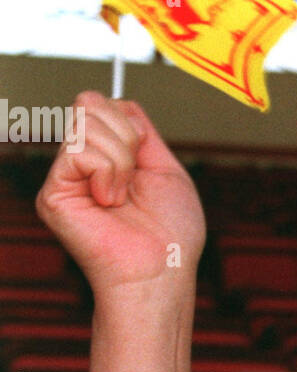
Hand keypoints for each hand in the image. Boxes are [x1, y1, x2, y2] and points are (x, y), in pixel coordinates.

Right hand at [35, 91, 205, 300]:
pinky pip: (79, 150)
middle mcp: (78, 164)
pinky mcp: (53, 194)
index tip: (143, 154)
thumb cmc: (170, 233)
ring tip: (122, 196)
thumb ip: (141, 131)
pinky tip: (109, 202)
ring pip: (85, 122)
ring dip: (121, 159)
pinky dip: (107, 172)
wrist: (162, 270)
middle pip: (89, 103)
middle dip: (126, 136)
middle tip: (132, 179)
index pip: (102, 103)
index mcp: (103, 157)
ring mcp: (63, 178)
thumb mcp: (165, 167)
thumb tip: (120, 101)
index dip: (129, 122)